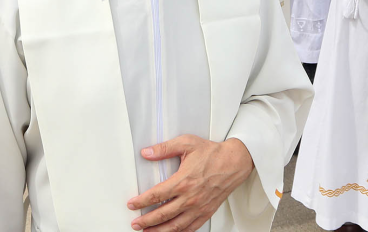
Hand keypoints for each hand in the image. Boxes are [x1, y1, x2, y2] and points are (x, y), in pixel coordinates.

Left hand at [127, 135, 253, 230]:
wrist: (234, 162)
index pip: (156, 195)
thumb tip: (147, 152)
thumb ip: (164, 148)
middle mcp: (190, 198)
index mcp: (183, 181)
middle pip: (162, 214)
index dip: (141, 202)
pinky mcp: (206, 212)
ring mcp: (199, 207)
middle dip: (146, 221)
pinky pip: (191, 228)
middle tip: (135, 224)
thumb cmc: (212, 153)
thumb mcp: (187, 144)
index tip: (132, 204)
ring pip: (175, 226)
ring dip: (159, 231)